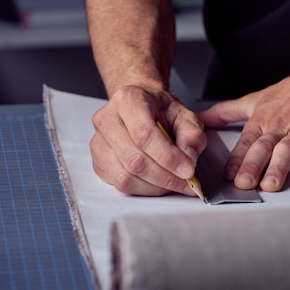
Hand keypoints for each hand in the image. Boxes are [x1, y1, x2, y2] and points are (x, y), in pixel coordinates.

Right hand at [90, 85, 206, 195]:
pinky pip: (121, 185)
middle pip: (134, 160)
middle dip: (165, 177)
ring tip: (175, 182)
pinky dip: (145, 189)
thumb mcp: (185, 116)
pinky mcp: (98, 162)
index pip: (144, 134)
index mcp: (128, 100)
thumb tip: (187, 160)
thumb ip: (191, 136)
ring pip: (126, 177)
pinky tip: (159, 182)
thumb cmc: (160, 111)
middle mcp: (107, 119)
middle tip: (187, 182)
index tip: (187, 170)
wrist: (143, 109)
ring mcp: (98, 142)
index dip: (168, 157)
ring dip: (156, 186)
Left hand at [197, 64, 289, 191]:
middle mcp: (281, 125)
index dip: (236, 159)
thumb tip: (200, 119)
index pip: (246, 142)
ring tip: (273, 184)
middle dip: (252, 165)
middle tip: (244, 184)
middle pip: (264, 146)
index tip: (227, 176)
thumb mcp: (255, 99)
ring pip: (289, 148)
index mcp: (263, 120)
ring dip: (280, 166)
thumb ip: (226, 112)